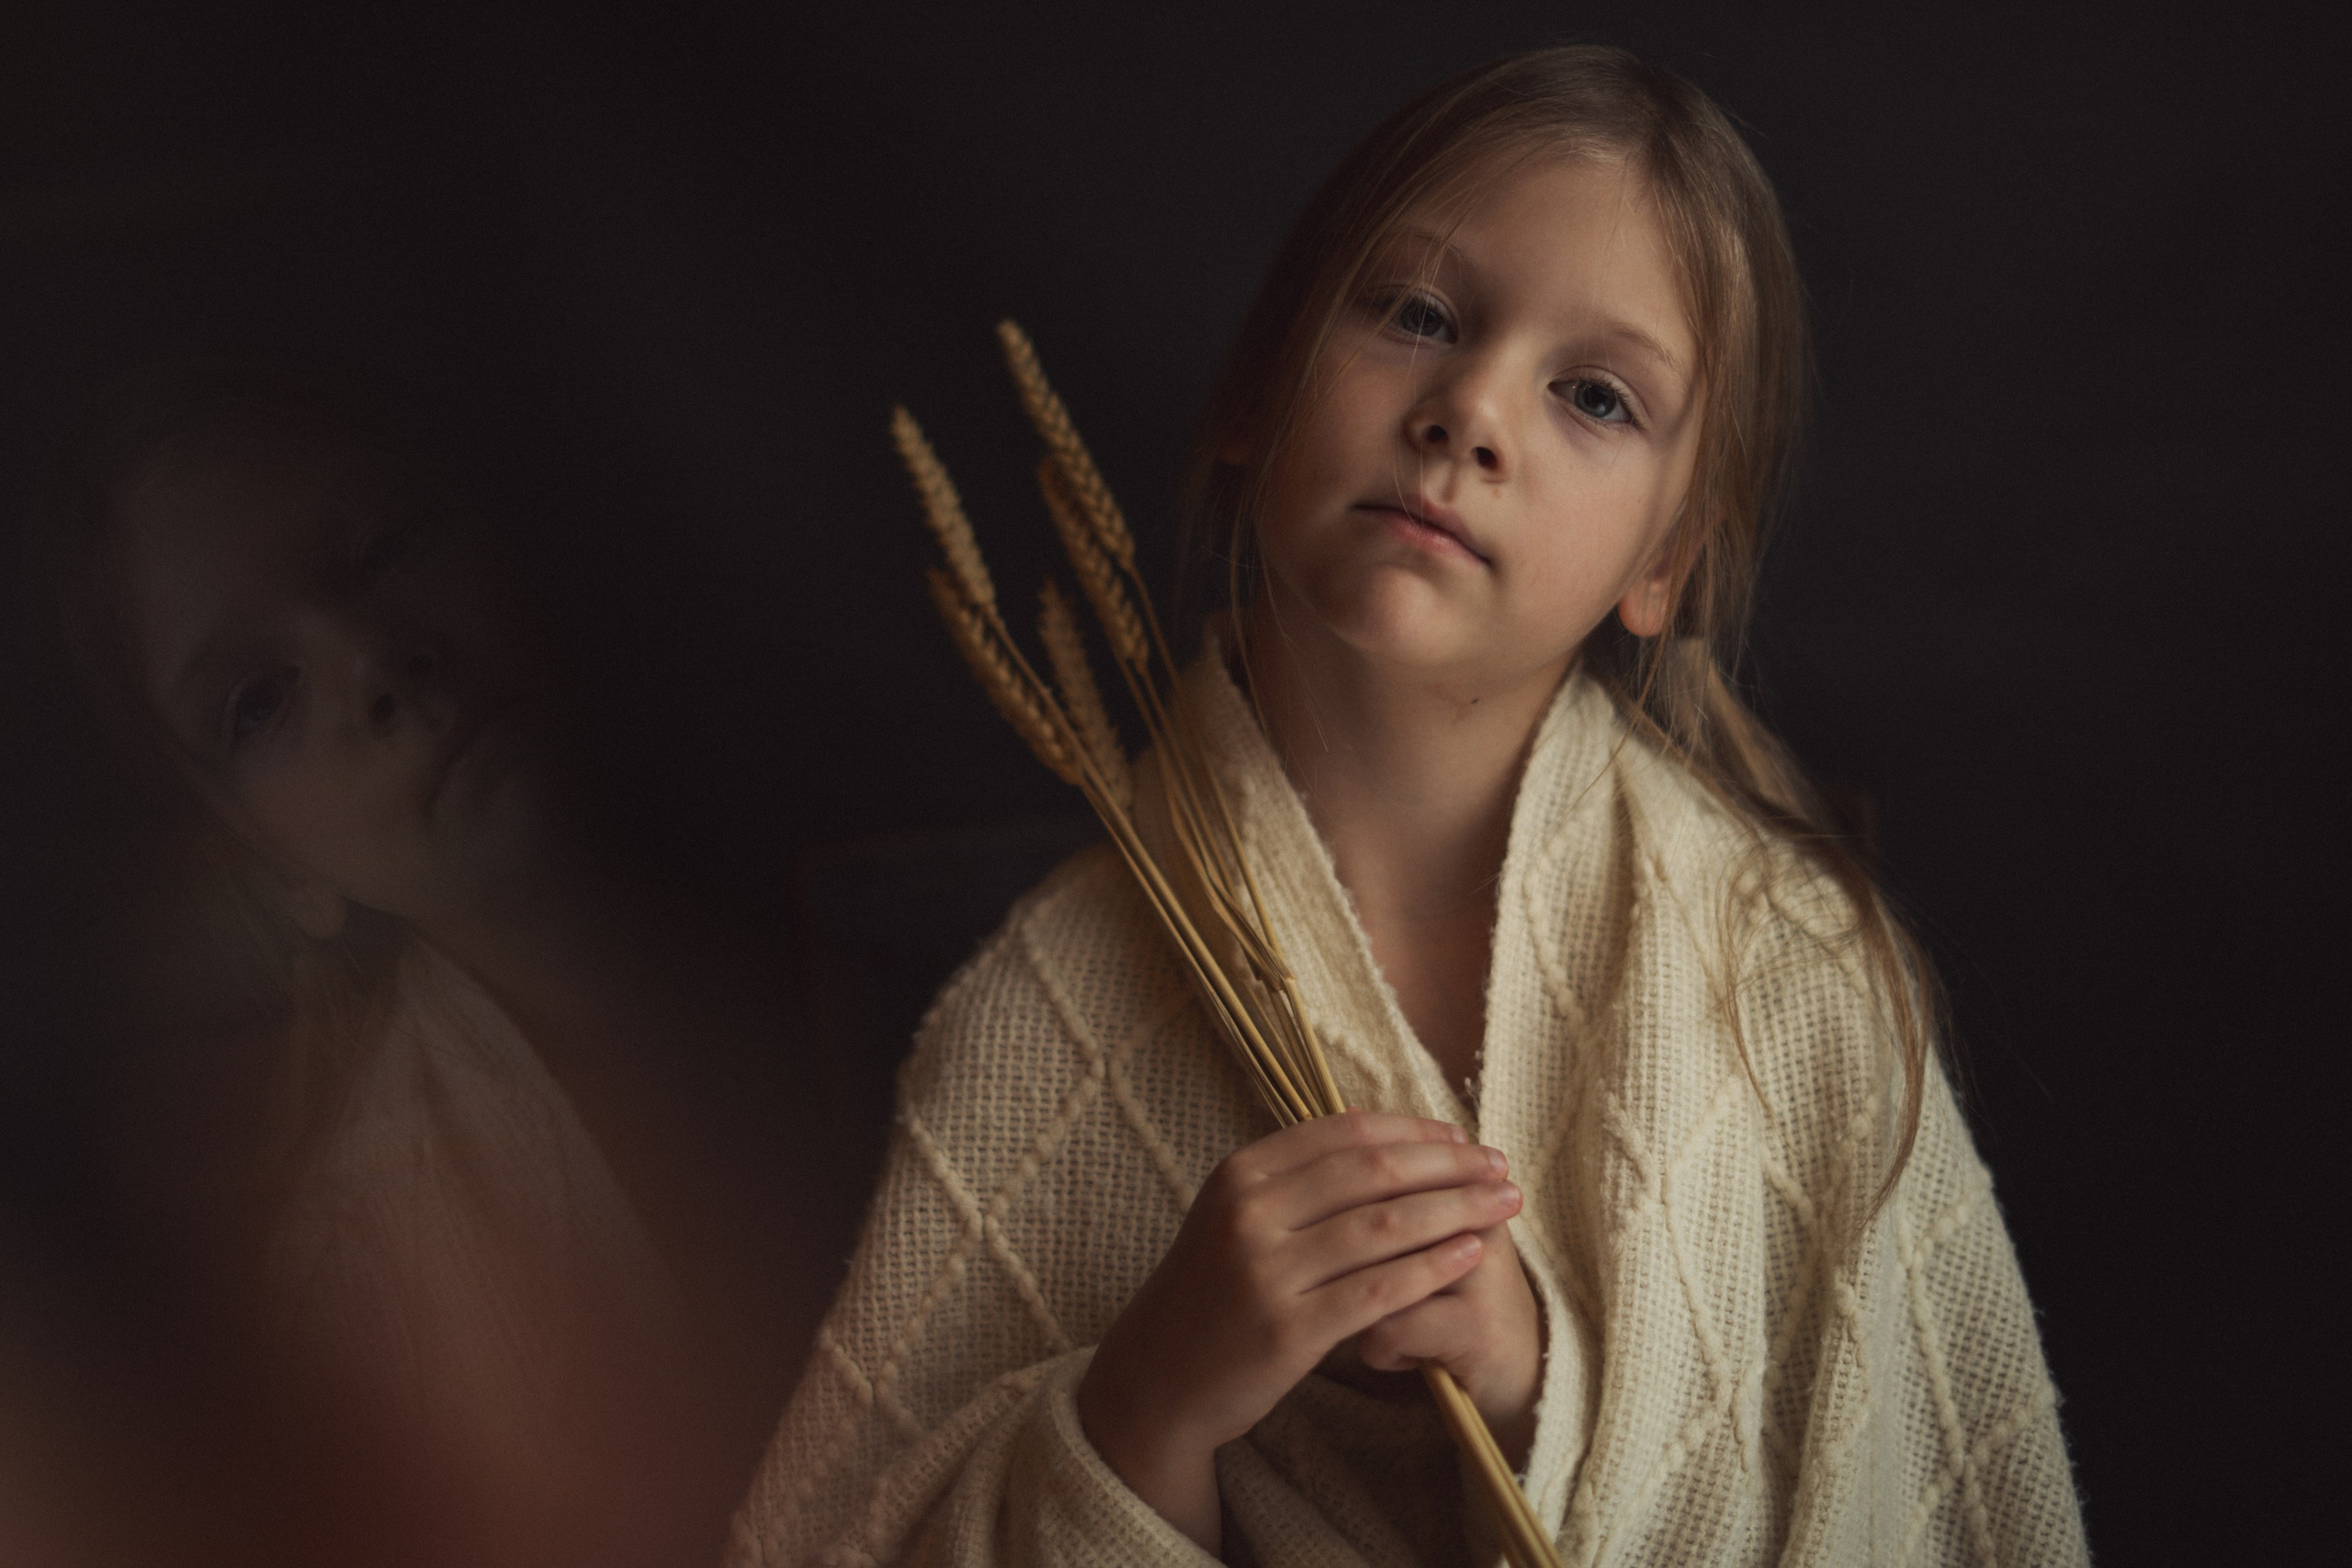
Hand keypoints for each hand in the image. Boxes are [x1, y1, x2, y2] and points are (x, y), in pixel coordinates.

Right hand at [1075, 1111, 1522, 1552]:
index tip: (1463, 1138)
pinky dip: (1432, 1266)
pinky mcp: (1289, 1331)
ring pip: (1384, 1227)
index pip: (1345, 1133)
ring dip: (1456, 1210)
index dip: (1414, 1131)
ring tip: (1504, 1205)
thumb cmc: (1212, 1290)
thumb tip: (1378, 1129)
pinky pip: (1379, 1290)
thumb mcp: (1233, 1215)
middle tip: (1501, 1168)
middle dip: (1449, 1167)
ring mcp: (1267, 1272)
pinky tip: (1472, 1255)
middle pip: (1373, 1173)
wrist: (1158, 1375)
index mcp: (1241, 1173)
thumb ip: (1295, 1177)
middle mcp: (1250, 1213)